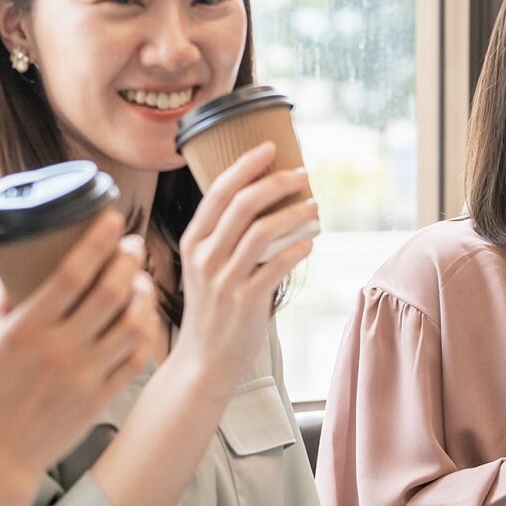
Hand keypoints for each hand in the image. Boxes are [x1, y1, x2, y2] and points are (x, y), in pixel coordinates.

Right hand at [0, 210, 156, 505]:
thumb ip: (3, 302)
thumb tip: (14, 262)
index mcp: (26, 331)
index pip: (71, 275)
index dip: (97, 242)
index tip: (112, 219)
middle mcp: (59, 351)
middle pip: (109, 293)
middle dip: (128, 260)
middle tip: (134, 244)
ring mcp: (84, 377)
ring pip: (131, 324)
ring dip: (142, 295)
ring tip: (141, 279)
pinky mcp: (99, 399)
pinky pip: (135, 359)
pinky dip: (145, 333)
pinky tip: (143, 317)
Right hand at [171, 141, 316, 398]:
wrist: (204, 358)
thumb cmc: (212, 308)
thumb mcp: (205, 266)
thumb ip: (225, 236)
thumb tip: (264, 199)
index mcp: (192, 241)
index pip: (218, 192)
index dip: (245, 165)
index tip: (268, 147)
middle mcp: (205, 257)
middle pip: (243, 204)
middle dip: (276, 182)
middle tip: (301, 174)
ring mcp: (224, 279)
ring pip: (263, 231)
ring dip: (294, 213)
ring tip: (313, 205)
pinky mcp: (245, 301)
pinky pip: (277, 265)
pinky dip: (297, 248)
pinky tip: (310, 241)